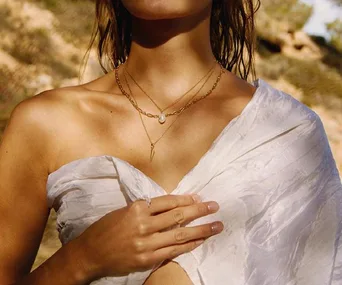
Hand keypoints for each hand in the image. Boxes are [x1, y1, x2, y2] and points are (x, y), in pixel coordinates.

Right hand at [75, 194, 222, 280]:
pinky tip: (200, 240)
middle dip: (199, 211)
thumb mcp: (124, 210)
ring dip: (201, 229)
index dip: (186, 199)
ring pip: (180, 234)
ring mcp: (146, 243)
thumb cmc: (105, 228)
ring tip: (216, 225)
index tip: (198, 198)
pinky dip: (189, 245)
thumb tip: (172, 206)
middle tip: (215, 207)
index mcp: (136, 208)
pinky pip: (173, 250)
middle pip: (178, 216)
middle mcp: (143, 224)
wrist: (90, 253)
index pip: (168, 201)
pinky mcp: (147, 259)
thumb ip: (147, 209)